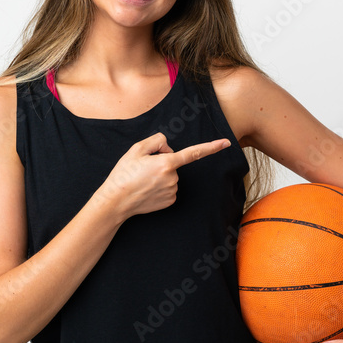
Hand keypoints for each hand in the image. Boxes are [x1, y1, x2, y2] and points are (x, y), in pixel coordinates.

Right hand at [94, 131, 230, 219]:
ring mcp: (173, 191)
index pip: (193, 153)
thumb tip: (168, 148)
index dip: (211, 147)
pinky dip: (161, 187)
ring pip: (171, 176)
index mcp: (166, 163)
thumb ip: (156, 141)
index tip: (226, 143)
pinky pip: (170, 189)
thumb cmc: (124, 174)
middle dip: (162, 162)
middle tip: (143, 169)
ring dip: (160, 176)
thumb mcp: (136, 149)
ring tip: (143, 180)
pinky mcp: (170, 201)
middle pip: (173, 163)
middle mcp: (173, 178)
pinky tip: (148, 190)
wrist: (116, 201)